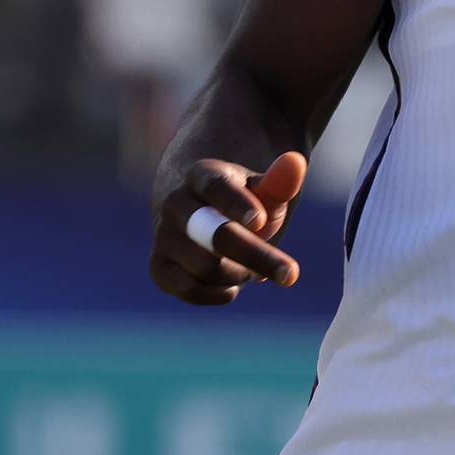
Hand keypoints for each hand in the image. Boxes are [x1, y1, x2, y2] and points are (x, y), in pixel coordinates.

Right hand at [149, 152, 306, 304]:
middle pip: (213, 235)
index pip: (216, 187)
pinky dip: (220, 292)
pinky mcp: (159, 267)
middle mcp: (175, 204)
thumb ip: (280, 181)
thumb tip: (296, 162)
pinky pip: (190, 290)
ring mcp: (163, 236)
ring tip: (251, 267)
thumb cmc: (244, 203)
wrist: (201, 217)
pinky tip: (233, 284)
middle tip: (291, 275)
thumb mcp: (264, 190)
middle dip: (254, 256)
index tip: (261, 222)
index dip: (237, 204)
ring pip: (207, 267)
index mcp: (202, 175)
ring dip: (240, 273)